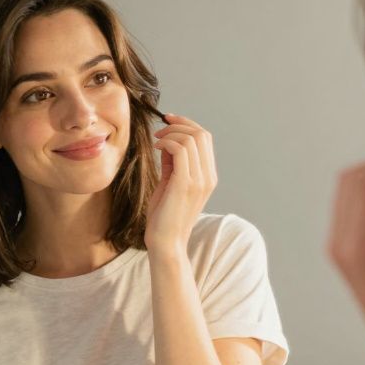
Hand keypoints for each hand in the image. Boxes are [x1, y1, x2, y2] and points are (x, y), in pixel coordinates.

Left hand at [145, 114, 217, 251]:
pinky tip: (156, 147)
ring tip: (156, 140)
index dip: (187, 124)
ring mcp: (200, 180)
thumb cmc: (164, 217)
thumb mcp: (170, 184)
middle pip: (201, 134)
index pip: (205, 138)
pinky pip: (180, 149)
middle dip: (179, 124)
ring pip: (192, 138)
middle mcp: (208, 176)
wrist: (166, 243)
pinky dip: (167, 141)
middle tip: (160, 129)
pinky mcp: (186, 183)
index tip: (168, 121)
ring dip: (171, 133)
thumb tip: (167, 141)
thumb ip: (172, 163)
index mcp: (208, 176)